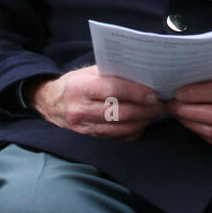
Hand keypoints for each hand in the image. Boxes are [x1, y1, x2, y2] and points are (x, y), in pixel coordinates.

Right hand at [28, 66, 163, 139]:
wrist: (51, 104)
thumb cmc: (77, 83)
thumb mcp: (90, 72)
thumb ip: (113, 73)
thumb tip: (145, 76)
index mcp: (80, 87)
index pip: (113, 90)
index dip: (136, 93)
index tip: (154, 95)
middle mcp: (80, 109)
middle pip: (119, 113)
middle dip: (145, 110)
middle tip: (160, 106)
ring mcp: (83, 128)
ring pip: (120, 128)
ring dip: (142, 122)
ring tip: (153, 114)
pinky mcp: (88, 140)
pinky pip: (116, 140)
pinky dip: (132, 133)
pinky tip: (140, 124)